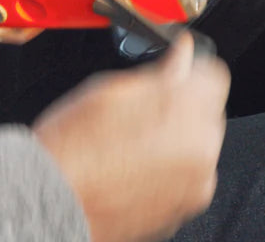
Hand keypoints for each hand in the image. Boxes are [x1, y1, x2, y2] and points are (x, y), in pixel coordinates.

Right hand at [32, 34, 229, 241]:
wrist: (51, 201)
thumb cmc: (72, 150)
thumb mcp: (112, 89)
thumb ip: (160, 69)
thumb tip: (182, 53)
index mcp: (192, 117)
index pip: (213, 74)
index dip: (187, 68)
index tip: (170, 71)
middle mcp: (203, 156)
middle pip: (207, 113)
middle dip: (180, 107)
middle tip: (137, 111)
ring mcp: (194, 189)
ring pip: (195, 147)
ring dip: (173, 140)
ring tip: (126, 143)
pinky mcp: (181, 211)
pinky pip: (182, 178)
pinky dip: (163, 170)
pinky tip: (127, 166)